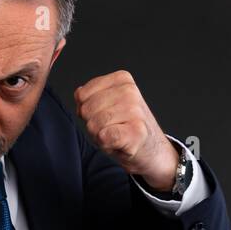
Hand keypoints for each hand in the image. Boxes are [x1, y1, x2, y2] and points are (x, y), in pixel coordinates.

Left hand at [74, 70, 178, 191]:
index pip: (82, 95)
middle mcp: (129, 91)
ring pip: (93, 125)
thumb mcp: (107, 104)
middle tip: (110, 128)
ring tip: (115, 136)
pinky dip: (106, 144)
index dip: (86, 110)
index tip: (103, 115)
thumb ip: (90, 96)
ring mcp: (134, 111)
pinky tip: (119, 144)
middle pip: (86, 110)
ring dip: (99, 136)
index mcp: (122, 79)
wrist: (151, 150)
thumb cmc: (125, 127)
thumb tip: (79, 94)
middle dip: (92, 124)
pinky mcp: (136, 131)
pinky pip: (104, 136)